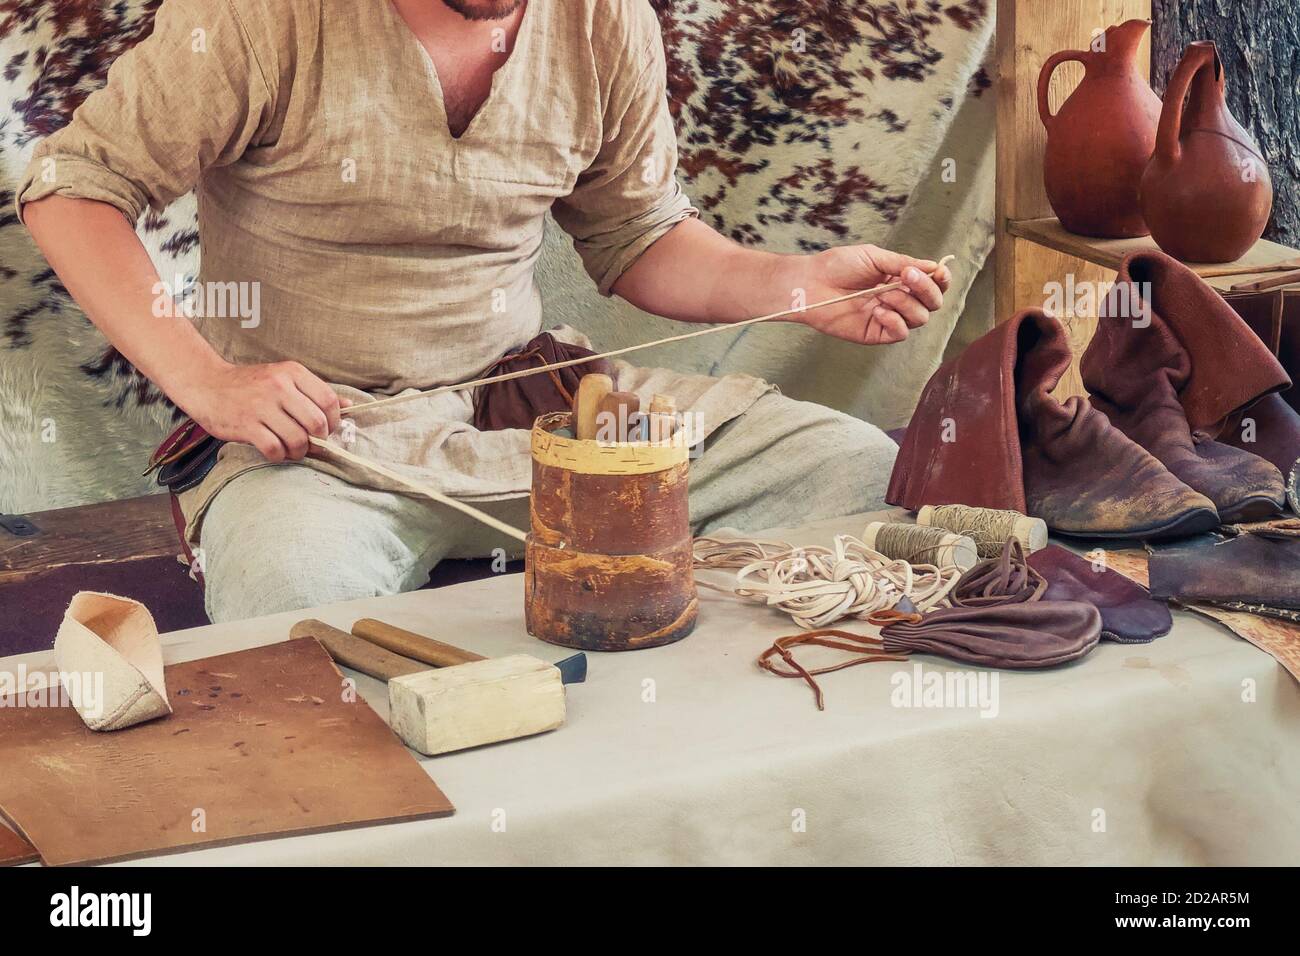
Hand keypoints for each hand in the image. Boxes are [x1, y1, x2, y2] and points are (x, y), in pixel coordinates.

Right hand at [179, 359, 347, 461]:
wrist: (207, 384)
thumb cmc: (251, 384)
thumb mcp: (284, 379)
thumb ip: (315, 392)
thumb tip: (350, 406)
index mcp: (292, 372)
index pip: (328, 401)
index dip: (333, 421)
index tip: (326, 430)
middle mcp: (278, 386)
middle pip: (316, 423)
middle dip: (318, 440)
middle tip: (311, 443)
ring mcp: (261, 406)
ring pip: (298, 439)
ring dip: (299, 451)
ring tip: (292, 449)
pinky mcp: (245, 425)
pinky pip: (275, 449)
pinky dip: (280, 456)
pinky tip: (276, 451)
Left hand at [783, 245, 950, 344]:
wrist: (811, 283)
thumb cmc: (838, 266)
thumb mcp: (875, 257)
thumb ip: (903, 263)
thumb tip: (934, 266)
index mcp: (901, 279)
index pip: (933, 284)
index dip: (941, 280)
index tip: (940, 272)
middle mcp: (899, 299)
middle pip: (932, 303)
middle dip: (926, 289)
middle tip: (907, 277)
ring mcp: (889, 317)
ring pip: (919, 318)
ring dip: (906, 303)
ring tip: (882, 293)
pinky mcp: (876, 333)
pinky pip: (900, 333)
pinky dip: (895, 321)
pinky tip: (878, 310)